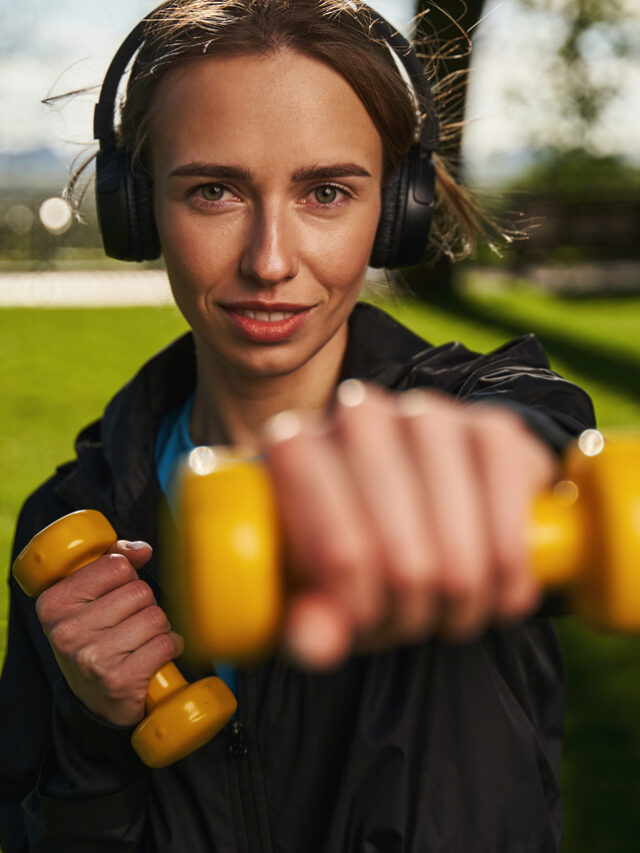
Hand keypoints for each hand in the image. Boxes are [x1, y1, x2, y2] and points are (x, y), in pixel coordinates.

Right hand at [35, 541, 183, 725]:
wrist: (95, 703)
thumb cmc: (97, 642)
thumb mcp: (90, 601)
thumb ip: (113, 563)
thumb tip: (141, 550)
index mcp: (55, 603)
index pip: (116, 565)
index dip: (127, 579)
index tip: (116, 597)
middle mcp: (67, 630)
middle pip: (139, 591)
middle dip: (144, 605)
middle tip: (130, 624)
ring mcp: (91, 657)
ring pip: (155, 616)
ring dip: (159, 628)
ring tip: (142, 641)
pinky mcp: (118, 679)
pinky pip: (164, 643)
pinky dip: (170, 647)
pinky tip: (156, 655)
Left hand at [262, 381, 556, 668]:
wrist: (423, 511)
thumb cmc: (358, 555)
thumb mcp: (324, 596)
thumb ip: (310, 624)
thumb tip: (316, 643)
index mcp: (295, 448)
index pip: (334, 545)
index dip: (358, 602)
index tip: (367, 625)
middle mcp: (357, 415)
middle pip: (393, 536)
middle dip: (410, 598)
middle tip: (414, 622)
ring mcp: (424, 413)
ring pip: (451, 517)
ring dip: (463, 586)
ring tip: (457, 613)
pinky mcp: (487, 424)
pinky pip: (505, 490)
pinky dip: (509, 554)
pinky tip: (505, 591)